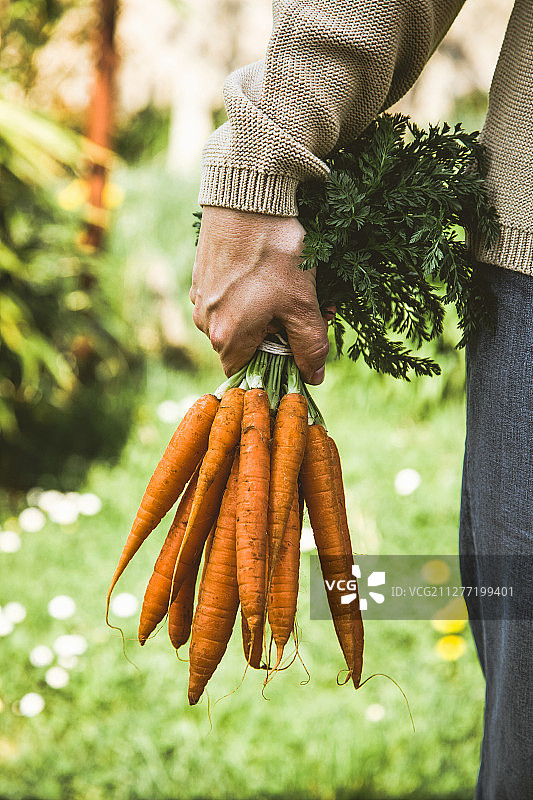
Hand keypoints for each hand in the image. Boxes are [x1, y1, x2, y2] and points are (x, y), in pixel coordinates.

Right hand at [190, 206, 330, 383]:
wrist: (248, 197)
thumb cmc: (276, 255)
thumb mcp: (302, 304)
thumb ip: (310, 346)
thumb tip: (313, 378)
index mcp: (226, 337)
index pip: (247, 372)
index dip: (275, 365)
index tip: (299, 347)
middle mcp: (205, 321)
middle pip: (244, 345)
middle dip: (278, 334)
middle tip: (308, 312)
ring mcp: (200, 296)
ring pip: (237, 319)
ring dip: (267, 313)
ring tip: (295, 288)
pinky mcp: (201, 273)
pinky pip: (228, 296)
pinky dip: (251, 293)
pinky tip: (271, 270)